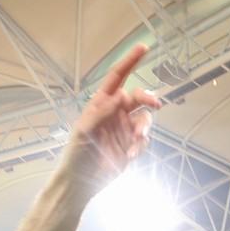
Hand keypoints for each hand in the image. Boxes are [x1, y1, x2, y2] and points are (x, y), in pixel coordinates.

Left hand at [63, 43, 162, 192]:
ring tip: (137, 139)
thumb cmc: (76, 154)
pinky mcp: (131, 146)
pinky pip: (144, 139)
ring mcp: (124, 129)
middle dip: (148, 98)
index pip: (117, 78)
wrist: (80, 182)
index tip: (144, 48)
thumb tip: (121, 95)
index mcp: (101, 105)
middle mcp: (115, 113)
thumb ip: (102, 112)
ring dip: (144, 127)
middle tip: (153, 104)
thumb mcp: (84, 131)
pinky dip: (140, 145)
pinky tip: (130, 155)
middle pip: (138, 97)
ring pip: (145, 118)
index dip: (130, 62)